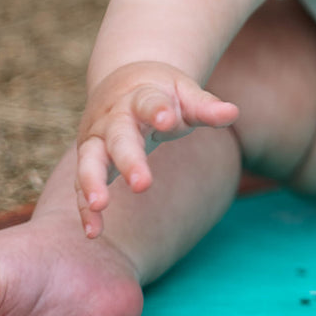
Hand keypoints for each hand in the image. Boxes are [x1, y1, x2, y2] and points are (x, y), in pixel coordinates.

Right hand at [75, 61, 238, 237]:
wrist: (123, 82)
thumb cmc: (163, 94)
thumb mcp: (185, 94)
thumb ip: (206, 107)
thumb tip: (233, 112)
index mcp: (141, 98)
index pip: (149, 102)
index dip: (158, 110)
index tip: (167, 119)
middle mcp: (113, 119)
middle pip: (118, 138)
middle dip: (129, 160)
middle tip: (142, 184)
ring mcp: (97, 141)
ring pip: (89, 161)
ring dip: (92, 183)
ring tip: (100, 205)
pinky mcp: (90, 161)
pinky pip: (83, 185)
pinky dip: (85, 209)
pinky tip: (93, 232)